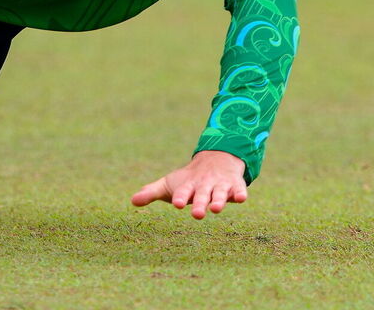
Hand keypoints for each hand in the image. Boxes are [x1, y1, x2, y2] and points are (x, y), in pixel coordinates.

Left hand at [131, 150, 247, 218]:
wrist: (215, 159)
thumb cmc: (188, 178)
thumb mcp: (169, 184)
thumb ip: (151, 192)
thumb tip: (131, 201)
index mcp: (187, 186)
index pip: (182, 192)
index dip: (180, 197)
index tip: (176, 203)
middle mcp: (203, 185)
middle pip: (201, 195)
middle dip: (199, 204)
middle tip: (197, 214)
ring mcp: (220, 185)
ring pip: (220, 193)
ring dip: (219, 200)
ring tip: (216, 208)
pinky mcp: (235, 186)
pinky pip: (239, 190)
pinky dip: (240, 193)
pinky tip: (241, 198)